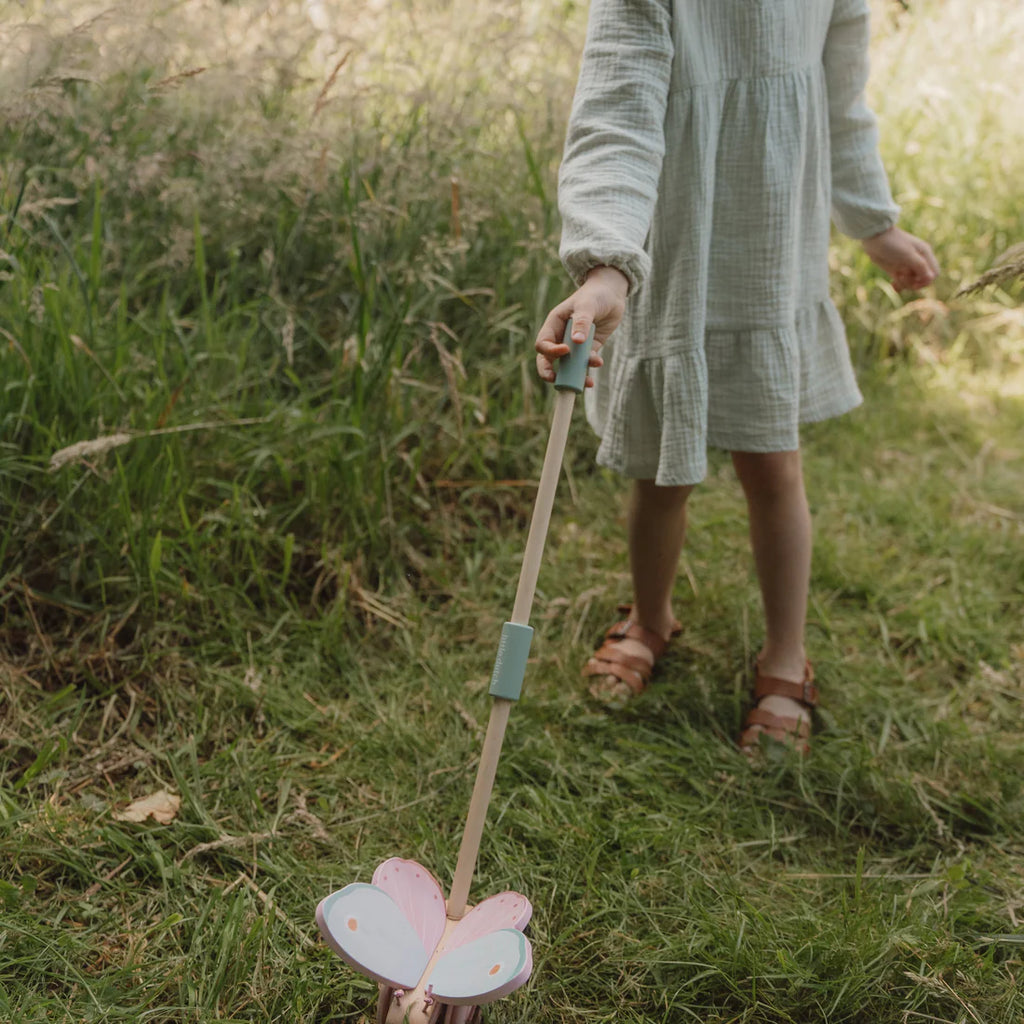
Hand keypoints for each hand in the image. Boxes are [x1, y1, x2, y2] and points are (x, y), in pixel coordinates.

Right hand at [534, 265, 628, 387]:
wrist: (612, 293)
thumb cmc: (596, 294)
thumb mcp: (587, 305)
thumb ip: (581, 322)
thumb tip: (575, 342)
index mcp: (554, 324)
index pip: (543, 343)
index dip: (550, 351)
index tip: (566, 350)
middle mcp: (561, 336)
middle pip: (548, 360)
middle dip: (550, 372)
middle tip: (555, 381)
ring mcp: (574, 345)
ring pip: (568, 366)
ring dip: (575, 375)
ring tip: (587, 382)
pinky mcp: (588, 349)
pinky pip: (585, 362)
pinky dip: (590, 366)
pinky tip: (598, 363)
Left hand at [861, 226, 938, 291]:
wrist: (874, 237)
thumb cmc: (893, 243)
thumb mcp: (908, 254)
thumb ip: (920, 266)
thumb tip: (930, 278)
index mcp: (925, 254)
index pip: (934, 273)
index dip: (926, 281)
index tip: (914, 281)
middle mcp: (918, 260)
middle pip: (923, 280)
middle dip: (913, 283)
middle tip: (901, 277)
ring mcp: (907, 266)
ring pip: (912, 283)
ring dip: (905, 284)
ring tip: (896, 277)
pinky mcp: (897, 270)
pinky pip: (902, 283)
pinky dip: (899, 286)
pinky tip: (893, 284)